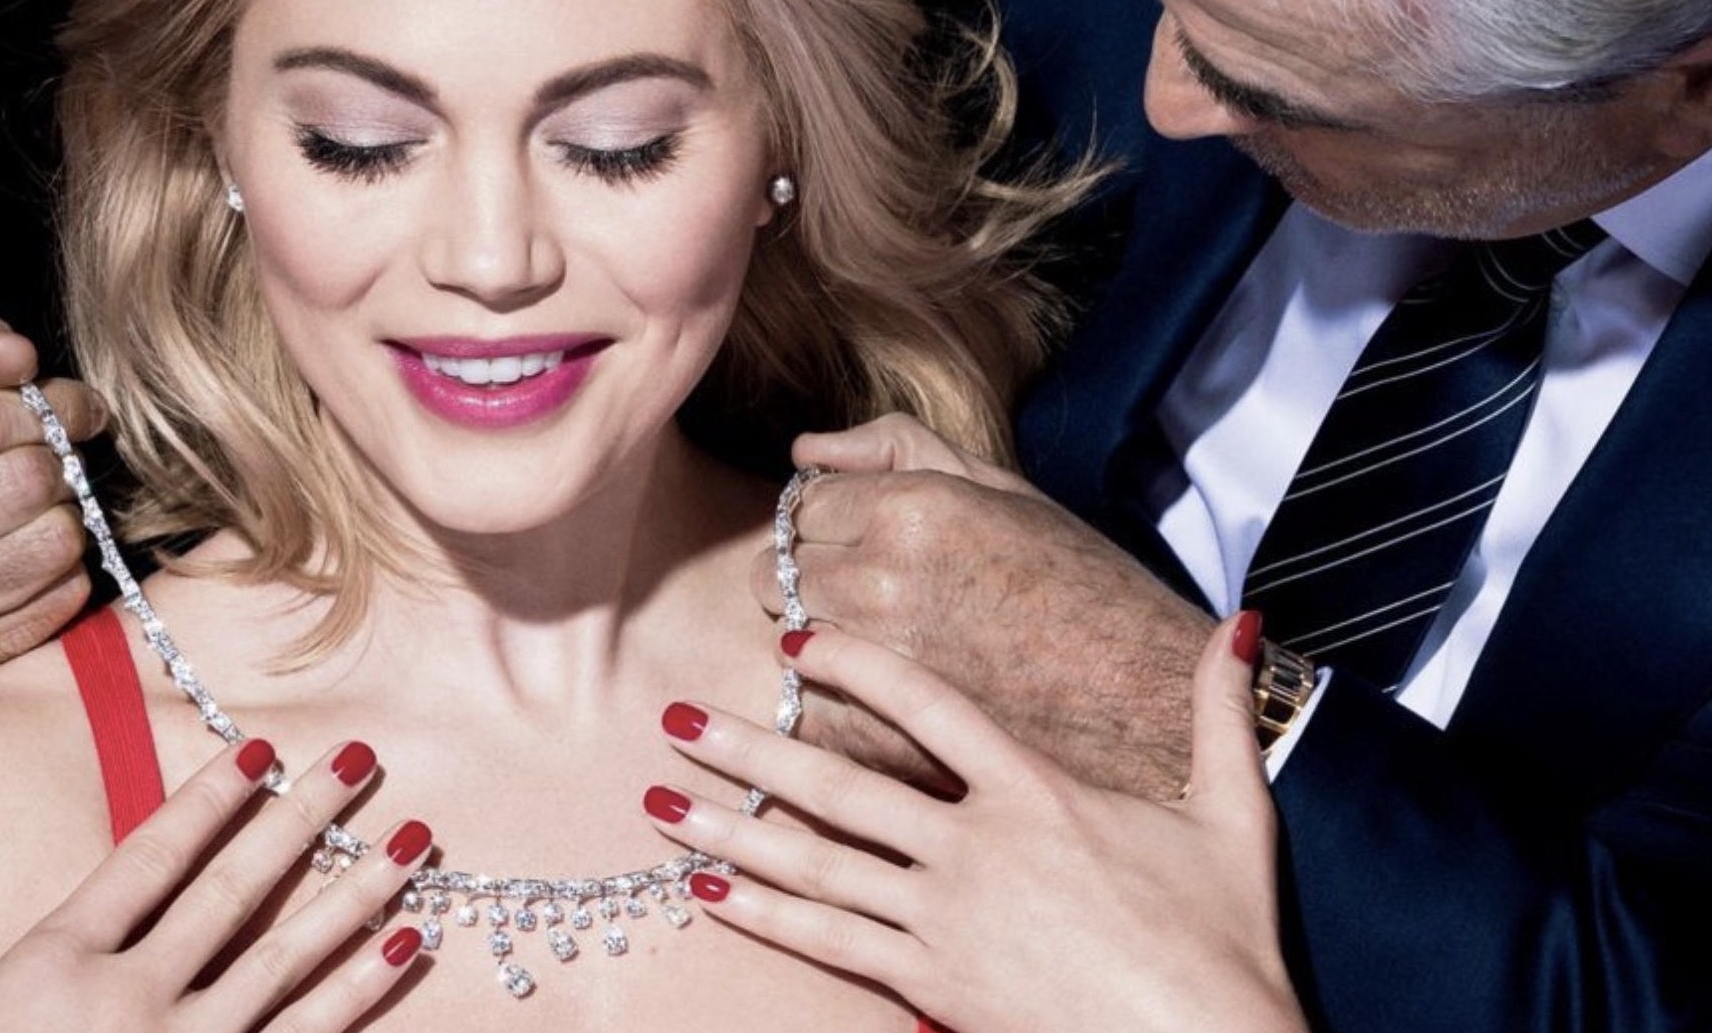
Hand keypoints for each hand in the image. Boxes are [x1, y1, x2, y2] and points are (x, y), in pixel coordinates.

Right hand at [0, 316, 108, 687]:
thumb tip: (14, 353)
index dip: (43, 404)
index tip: (68, 405)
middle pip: (21, 482)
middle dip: (56, 462)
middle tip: (54, 462)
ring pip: (53, 541)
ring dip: (68, 518)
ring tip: (39, 512)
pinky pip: (61, 597)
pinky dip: (65, 574)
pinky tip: (31, 563)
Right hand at [0, 738, 432, 1032]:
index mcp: (52, 966)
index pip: (146, 859)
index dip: (206, 800)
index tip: (260, 748)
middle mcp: (131, 997)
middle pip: (233, 891)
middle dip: (302, 820)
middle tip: (363, 759)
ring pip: (288, 956)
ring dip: (356, 894)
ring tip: (415, 841)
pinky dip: (364, 990)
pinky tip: (410, 946)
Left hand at [645, 615, 1303, 1032]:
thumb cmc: (1224, 938)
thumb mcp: (1234, 815)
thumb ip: (1217, 714)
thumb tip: (1242, 624)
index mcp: (1038, 794)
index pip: (929, 706)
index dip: (859, 663)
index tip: (800, 638)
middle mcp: (975, 849)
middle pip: (839, 785)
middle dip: (748, 747)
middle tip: (675, 716)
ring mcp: (945, 920)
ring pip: (815, 864)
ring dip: (729, 831)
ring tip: (660, 802)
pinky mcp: (932, 985)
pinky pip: (829, 942)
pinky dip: (762, 916)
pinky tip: (706, 894)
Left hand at [753, 414, 1211, 796]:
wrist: (1152, 710)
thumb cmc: (1088, 593)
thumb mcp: (1006, 491)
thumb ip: (896, 448)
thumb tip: (805, 448)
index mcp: (914, 510)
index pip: (801, 504)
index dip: (831, 525)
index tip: (866, 546)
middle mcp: (881, 581)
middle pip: (774, 574)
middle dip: (809, 583)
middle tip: (872, 602)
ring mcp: (874, 667)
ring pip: (786, 642)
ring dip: (817, 646)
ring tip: (888, 655)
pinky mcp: (874, 742)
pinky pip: (802, 711)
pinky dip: (829, 712)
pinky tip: (886, 710)